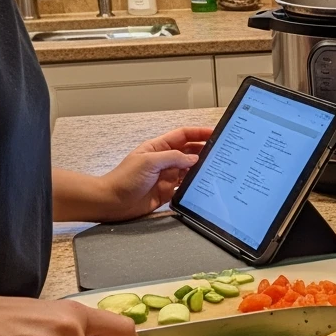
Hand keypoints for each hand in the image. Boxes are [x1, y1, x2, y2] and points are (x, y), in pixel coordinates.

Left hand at [98, 127, 212, 220]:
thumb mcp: (149, 162)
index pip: (183, 135)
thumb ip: (174, 158)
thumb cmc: (126, 178)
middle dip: (204, 150)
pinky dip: (195, 185)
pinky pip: (185, 187)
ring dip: (202, 168)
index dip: (199, 132)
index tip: (215, 132)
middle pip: (189, 152)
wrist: (112, 202)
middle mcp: (165, 160)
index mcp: (159, 148)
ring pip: (190, 169)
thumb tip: (194, 159)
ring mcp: (167, 176)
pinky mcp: (168, 191)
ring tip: (219, 168)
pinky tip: (206, 185)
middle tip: (222, 152)